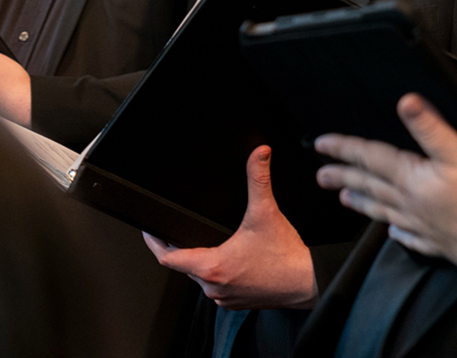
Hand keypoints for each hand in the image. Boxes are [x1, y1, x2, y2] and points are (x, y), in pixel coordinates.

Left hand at [143, 146, 317, 309]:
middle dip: (179, 248)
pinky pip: (216, 287)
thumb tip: (258, 154)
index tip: (149, 230)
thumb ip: (258, 179)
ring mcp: (224, 297)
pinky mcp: (237, 302)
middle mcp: (213, 287)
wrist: (307, 282)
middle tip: (175, 230)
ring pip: (200, 278)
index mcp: (212, 266)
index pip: (167, 258)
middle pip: (183, 267)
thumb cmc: (286, 256)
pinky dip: (216, 273)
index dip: (155, 242)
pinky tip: (226, 260)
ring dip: (198, 262)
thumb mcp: (266, 212)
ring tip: (200, 242)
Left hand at [314, 93, 456, 268]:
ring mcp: (422, 225)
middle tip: (321, 176)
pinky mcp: (439, 242)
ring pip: (384, 212)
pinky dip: (397, 234)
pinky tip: (392, 233)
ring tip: (345, 199)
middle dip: (343, 178)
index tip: (321, 145)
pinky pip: (410, 238)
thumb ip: (430, 128)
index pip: (370, 158)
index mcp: (412, 178)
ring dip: (362, 203)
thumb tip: (406, 102)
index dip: (345, 148)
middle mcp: (410, 203)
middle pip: (369, 187)